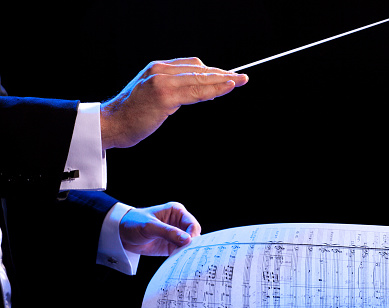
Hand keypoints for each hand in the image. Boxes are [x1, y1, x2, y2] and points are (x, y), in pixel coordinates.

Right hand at [100, 57, 247, 148]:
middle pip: (199, 69)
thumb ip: (174, 90)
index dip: (213, 71)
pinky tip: (225, 89)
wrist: (111, 124)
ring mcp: (162, 81)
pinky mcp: (164, 96)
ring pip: (199, 79)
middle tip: (241, 78)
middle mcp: (160, 70)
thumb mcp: (153, 95)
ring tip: (239, 82)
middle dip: (223, 74)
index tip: (229, 76)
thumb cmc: (132, 114)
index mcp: (158, 68)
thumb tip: (201, 92)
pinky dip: (213, 89)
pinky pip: (195, 92)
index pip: (193, 65)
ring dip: (222, 81)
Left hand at [119, 202, 200, 255]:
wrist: (120, 234)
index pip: (192, 223)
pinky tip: (177, 260)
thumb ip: (169, 233)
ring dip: (186, 251)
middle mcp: (177, 222)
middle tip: (187, 253)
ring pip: (187, 244)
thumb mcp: (150, 226)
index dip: (192, 234)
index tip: (189, 244)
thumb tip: (187, 240)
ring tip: (182, 258)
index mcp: (176, 212)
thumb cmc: (133, 223)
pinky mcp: (170, 245)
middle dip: (191, 244)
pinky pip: (179, 251)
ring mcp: (174, 234)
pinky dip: (180, 256)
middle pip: (192, 234)